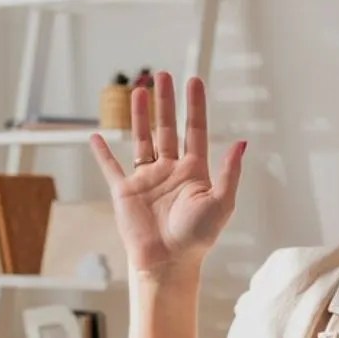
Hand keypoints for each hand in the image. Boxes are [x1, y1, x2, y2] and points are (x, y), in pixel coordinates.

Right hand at [89, 72, 246, 275]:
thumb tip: (242, 142)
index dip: (194, 106)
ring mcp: (146, 180)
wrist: (168, 262)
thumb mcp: (221, 203)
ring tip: (140, 91)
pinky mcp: (125, 192)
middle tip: (163, 75)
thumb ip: (229, 172)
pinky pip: (111, 168)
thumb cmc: (197, 238)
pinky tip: (97, 135)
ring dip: (140, 116)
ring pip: (141, 140)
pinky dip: (102, 152)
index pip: (194, 130)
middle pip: (166, 128)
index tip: (194, 81)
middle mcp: (170, 171)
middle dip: (166, 102)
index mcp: (194, 172)